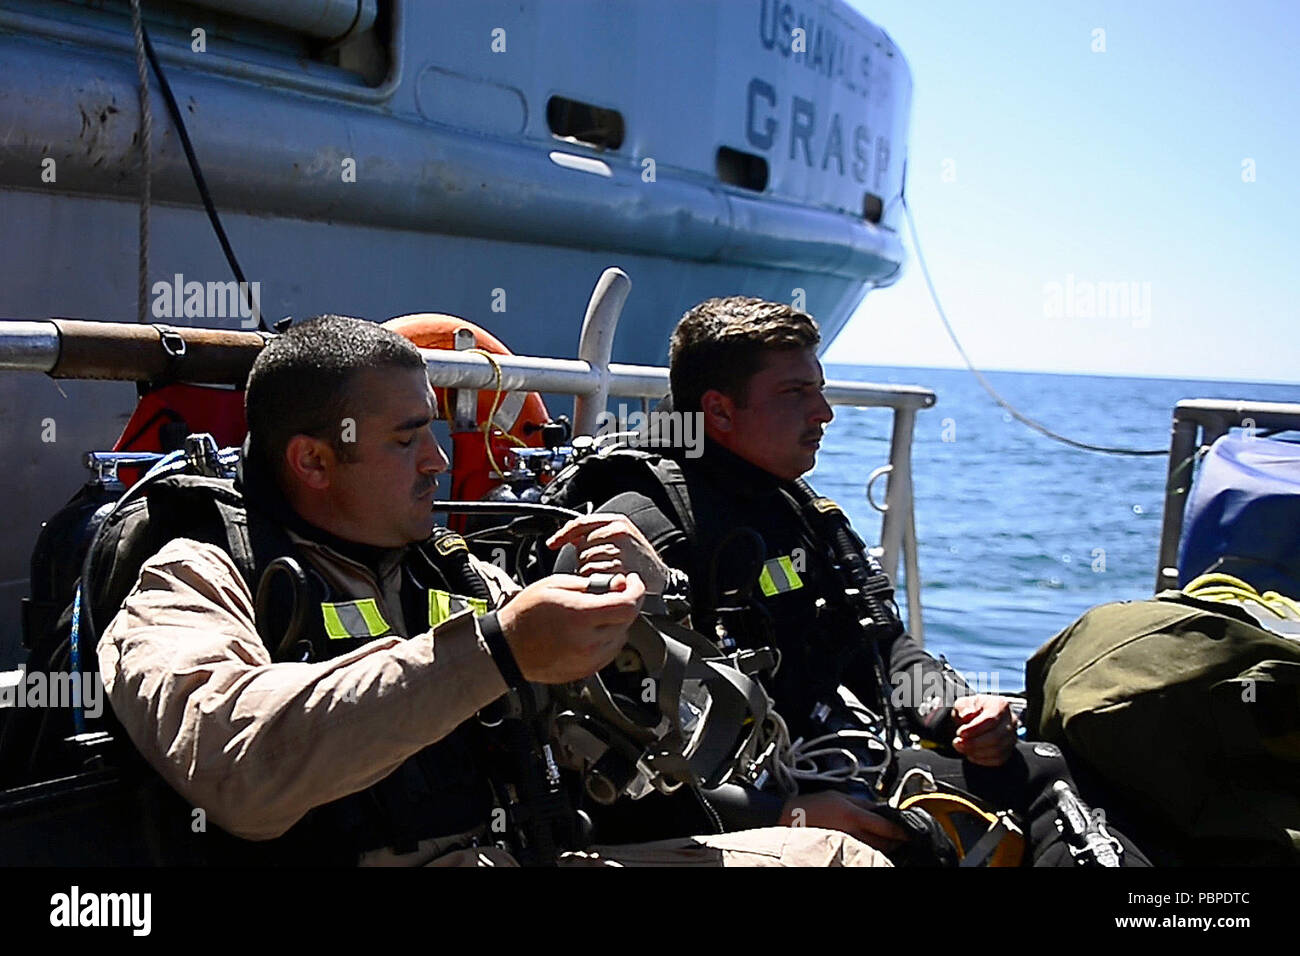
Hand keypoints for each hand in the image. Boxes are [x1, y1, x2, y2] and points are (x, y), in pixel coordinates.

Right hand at [497, 573, 644, 683]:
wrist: (508, 648)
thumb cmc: (525, 615)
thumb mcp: (556, 585)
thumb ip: (592, 584)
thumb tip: (618, 584)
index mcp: (581, 616)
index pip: (628, 605)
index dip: (636, 590)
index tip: (632, 582)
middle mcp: (588, 642)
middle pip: (627, 620)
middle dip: (624, 603)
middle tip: (610, 594)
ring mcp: (588, 660)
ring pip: (622, 637)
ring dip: (616, 622)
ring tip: (593, 614)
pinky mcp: (586, 671)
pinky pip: (610, 652)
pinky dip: (607, 639)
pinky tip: (589, 630)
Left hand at [546, 513, 670, 593]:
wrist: (660, 579)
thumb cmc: (637, 559)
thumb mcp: (621, 537)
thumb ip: (597, 532)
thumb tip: (568, 536)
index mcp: (617, 521)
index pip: (581, 523)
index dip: (563, 534)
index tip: (553, 543)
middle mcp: (619, 532)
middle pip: (581, 546)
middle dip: (584, 557)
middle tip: (601, 564)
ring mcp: (620, 550)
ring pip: (584, 561)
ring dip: (588, 571)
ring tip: (606, 572)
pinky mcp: (619, 569)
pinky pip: (592, 575)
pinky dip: (594, 581)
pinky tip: (607, 580)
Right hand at [779, 791, 905, 852]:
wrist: (788, 820)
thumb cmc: (810, 806)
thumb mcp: (838, 795)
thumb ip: (862, 802)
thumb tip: (881, 808)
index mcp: (854, 815)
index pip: (886, 827)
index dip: (901, 830)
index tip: (909, 830)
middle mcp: (852, 833)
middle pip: (884, 842)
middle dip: (895, 840)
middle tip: (901, 835)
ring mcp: (846, 844)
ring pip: (875, 850)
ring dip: (885, 846)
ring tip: (889, 841)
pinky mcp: (840, 851)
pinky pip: (862, 853)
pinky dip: (870, 850)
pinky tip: (870, 845)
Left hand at [951, 694, 1017, 766]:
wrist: (979, 717)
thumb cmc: (971, 709)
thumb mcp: (963, 703)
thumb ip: (963, 707)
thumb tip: (967, 715)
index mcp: (1000, 705)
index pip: (991, 720)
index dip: (974, 729)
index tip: (960, 733)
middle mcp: (1011, 721)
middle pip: (996, 737)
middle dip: (974, 743)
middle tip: (957, 743)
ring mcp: (1012, 736)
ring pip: (998, 750)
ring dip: (976, 752)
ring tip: (961, 747)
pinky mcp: (1009, 750)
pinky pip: (998, 759)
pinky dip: (982, 759)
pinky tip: (970, 754)